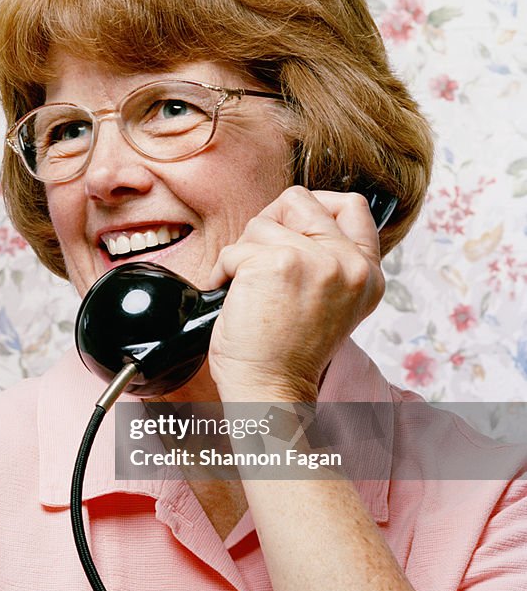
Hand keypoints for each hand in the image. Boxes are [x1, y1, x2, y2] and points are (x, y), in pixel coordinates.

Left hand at [206, 186, 384, 401]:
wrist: (270, 389)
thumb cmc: (286, 353)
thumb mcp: (329, 301)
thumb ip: (327, 259)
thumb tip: (291, 220)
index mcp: (367, 273)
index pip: (352, 206)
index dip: (314, 208)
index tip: (291, 232)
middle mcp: (349, 264)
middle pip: (299, 201)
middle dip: (269, 225)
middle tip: (261, 264)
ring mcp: (317, 261)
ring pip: (261, 224)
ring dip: (243, 254)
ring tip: (250, 291)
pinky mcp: (279, 263)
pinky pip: (234, 248)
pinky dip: (223, 271)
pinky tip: (233, 300)